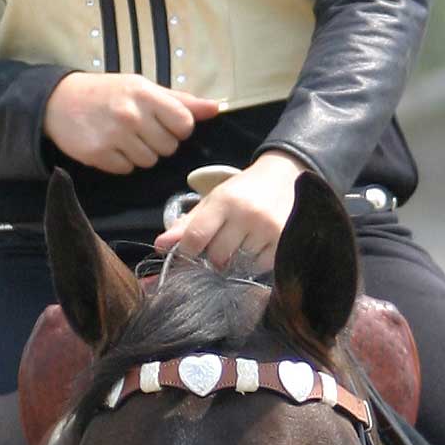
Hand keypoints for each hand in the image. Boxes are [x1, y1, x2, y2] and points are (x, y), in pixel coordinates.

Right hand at [43, 72, 219, 174]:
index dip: (178, 128)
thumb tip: (216, 108)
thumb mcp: (144, 88)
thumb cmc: (109, 93)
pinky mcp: (99, 155)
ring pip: (149, 161)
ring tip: (124, 136)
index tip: (164, 122)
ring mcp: (114, 136)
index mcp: (146, 94)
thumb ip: (181, 101)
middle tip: (139, 128)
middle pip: (168, 147)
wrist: (60, 101)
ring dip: (140, 153)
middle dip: (158, 141)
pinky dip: (121, 161)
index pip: (184, 124)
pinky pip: (127, 169)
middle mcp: (131, 115)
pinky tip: (110, 145)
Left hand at [153, 150, 303, 268]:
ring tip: (240, 244)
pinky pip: (259, 268)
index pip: (196, 237)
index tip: (187, 258)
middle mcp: (247, 213)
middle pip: (217, 257)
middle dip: (213, 259)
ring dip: (235, 262)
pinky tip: (255, 248)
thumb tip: (160, 246)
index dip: (186, 254)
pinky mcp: (283, 241)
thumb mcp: (212, 202)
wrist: (284, 176)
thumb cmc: (242, 193)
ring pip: (238, 265)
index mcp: (224, 201)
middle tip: (219, 248)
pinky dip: (253, 264)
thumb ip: (186, 225)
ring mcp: (267, 228)